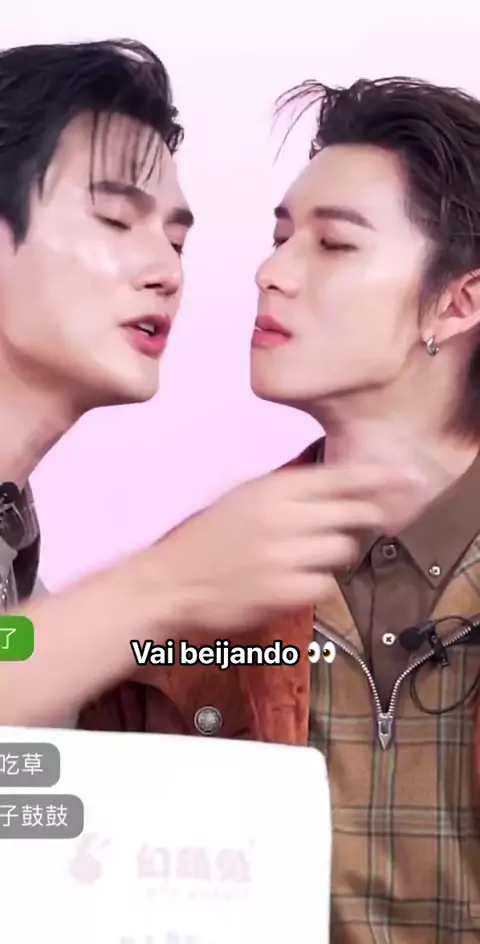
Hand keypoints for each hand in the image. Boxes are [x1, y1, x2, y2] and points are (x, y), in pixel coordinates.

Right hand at [155, 463, 415, 630]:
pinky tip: (288, 580)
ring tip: (302, 557)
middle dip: (361, 520)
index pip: (340, 479)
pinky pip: (324, 584)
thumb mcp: (241, 496)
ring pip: (341, 552)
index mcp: (271, 491)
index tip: (409, 478)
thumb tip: (333, 481)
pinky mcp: (283, 593)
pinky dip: (314, 583)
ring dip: (331, 554)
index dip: (379, 478)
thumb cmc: (204, 539)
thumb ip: (286, 489)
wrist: (170, 582)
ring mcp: (284, 558)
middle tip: (365, 522)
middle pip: (352, 516)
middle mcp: (281, 520)